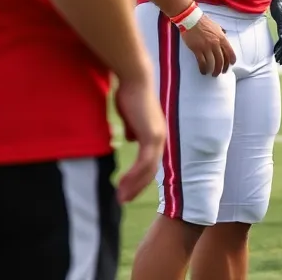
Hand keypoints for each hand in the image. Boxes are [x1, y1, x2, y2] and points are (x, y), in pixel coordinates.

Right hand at [113, 73, 164, 202]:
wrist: (135, 81)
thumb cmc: (131, 95)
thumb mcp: (131, 117)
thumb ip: (133, 130)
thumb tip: (130, 139)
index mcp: (156, 135)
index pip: (151, 163)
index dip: (140, 177)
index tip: (127, 189)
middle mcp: (160, 138)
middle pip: (151, 171)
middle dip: (137, 187)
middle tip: (123, 200)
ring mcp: (157, 138)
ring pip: (148, 170)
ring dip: (134, 186)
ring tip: (121, 197)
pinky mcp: (151, 136)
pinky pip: (144, 162)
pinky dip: (134, 176)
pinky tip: (122, 184)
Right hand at [182, 13, 236, 76]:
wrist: (191, 19)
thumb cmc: (203, 21)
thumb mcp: (216, 26)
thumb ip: (221, 32)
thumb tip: (225, 35)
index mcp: (222, 38)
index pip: (230, 52)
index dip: (231, 60)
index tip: (231, 64)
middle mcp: (215, 43)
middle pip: (221, 59)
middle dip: (222, 68)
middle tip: (221, 72)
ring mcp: (206, 47)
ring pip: (213, 62)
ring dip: (214, 70)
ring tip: (213, 74)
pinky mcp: (197, 49)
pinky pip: (202, 62)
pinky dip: (203, 68)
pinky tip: (203, 71)